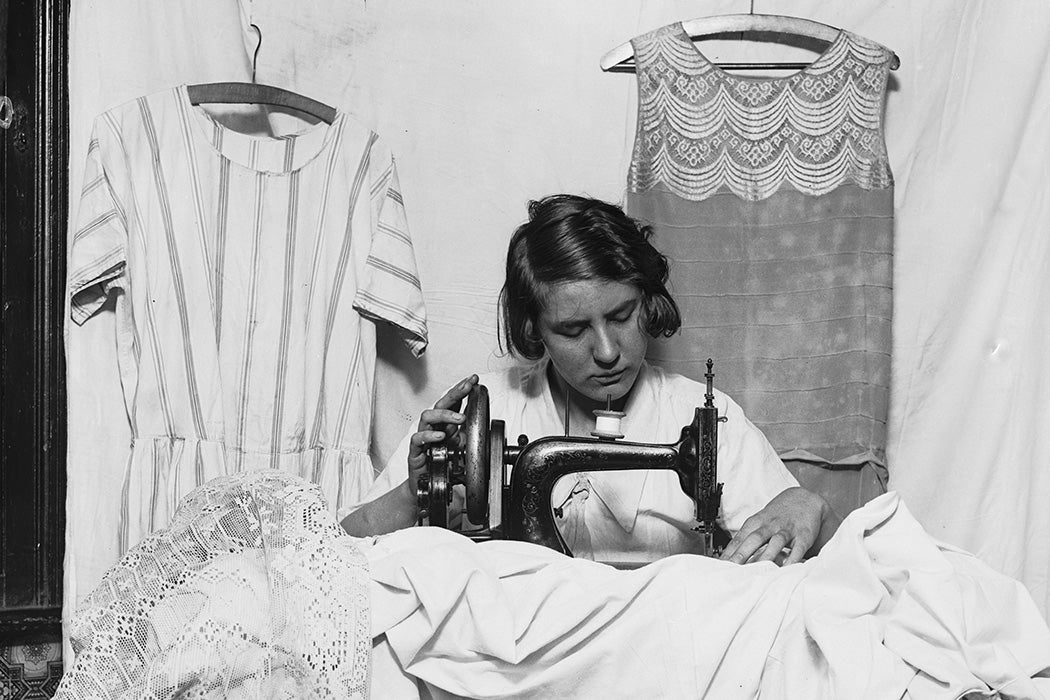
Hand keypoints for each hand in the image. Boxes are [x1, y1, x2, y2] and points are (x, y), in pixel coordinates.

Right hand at [406, 374, 478, 483]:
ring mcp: (424, 438)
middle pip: (441, 404)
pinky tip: (440, 436)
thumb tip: (485, 420)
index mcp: (446, 425)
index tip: (474, 380)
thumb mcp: (463, 447)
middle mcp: (434, 428)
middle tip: (468, 386)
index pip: (453, 402)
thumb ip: (470, 433)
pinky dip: (429, 436)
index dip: (462, 389)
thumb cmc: (442, 465)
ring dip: (445, 415)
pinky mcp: (415, 452)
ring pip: (427, 416)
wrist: (427, 488)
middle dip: (455, 392)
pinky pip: (418, 439)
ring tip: (460, 418)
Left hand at [720, 487, 839, 565]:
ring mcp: (787, 530)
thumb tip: (728, 557)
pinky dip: (792, 559)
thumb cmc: (777, 515)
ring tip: (757, 572)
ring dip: (766, 556)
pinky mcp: (803, 536)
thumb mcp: (759, 522)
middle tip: (733, 569)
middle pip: (754, 539)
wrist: (804, 499)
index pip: (739, 538)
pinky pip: (798, 549)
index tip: (720, 565)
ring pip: (775, 543)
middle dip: (743, 554)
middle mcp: (770, 525)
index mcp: (756, 522)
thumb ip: (746, 539)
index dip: (729, 552)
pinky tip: (786, 568)